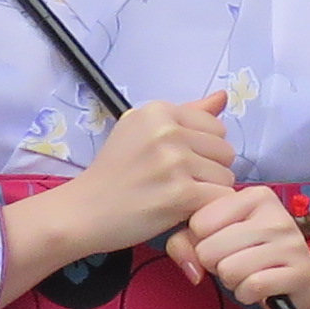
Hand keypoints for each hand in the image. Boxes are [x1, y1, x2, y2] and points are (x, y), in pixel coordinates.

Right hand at [8, 91, 233, 288]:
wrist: (83, 210)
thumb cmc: (113, 172)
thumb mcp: (141, 130)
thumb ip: (186, 114)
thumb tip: (223, 96)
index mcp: (159, 111)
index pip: (216, 126)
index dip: (203, 149)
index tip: (179, 163)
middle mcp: (167, 131)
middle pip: (225, 151)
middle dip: (210, 170)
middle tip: (179, 183)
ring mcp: (174, 162)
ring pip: (227, 176)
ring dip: (209, 192)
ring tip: (178, 198)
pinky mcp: (180, 194)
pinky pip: (221, 198)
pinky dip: (208, 209)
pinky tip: (185, 212)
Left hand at [169, 184, 309, 308]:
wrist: (303, 277)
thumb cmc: (255, 252)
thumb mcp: (220, 235)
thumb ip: (187, 240)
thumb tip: (190, 265)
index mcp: (255, 196)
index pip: (199, 223)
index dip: (202, 242)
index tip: (223, 243)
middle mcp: (276, 214)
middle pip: (210, 249)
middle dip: (215, 265)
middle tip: (236, 262)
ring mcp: (290, 243)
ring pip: (228, 270)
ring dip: (231, 281)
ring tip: (248, 273)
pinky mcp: (299, 272)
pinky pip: (250, 287)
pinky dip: (246, 294)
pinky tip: (259, 288)